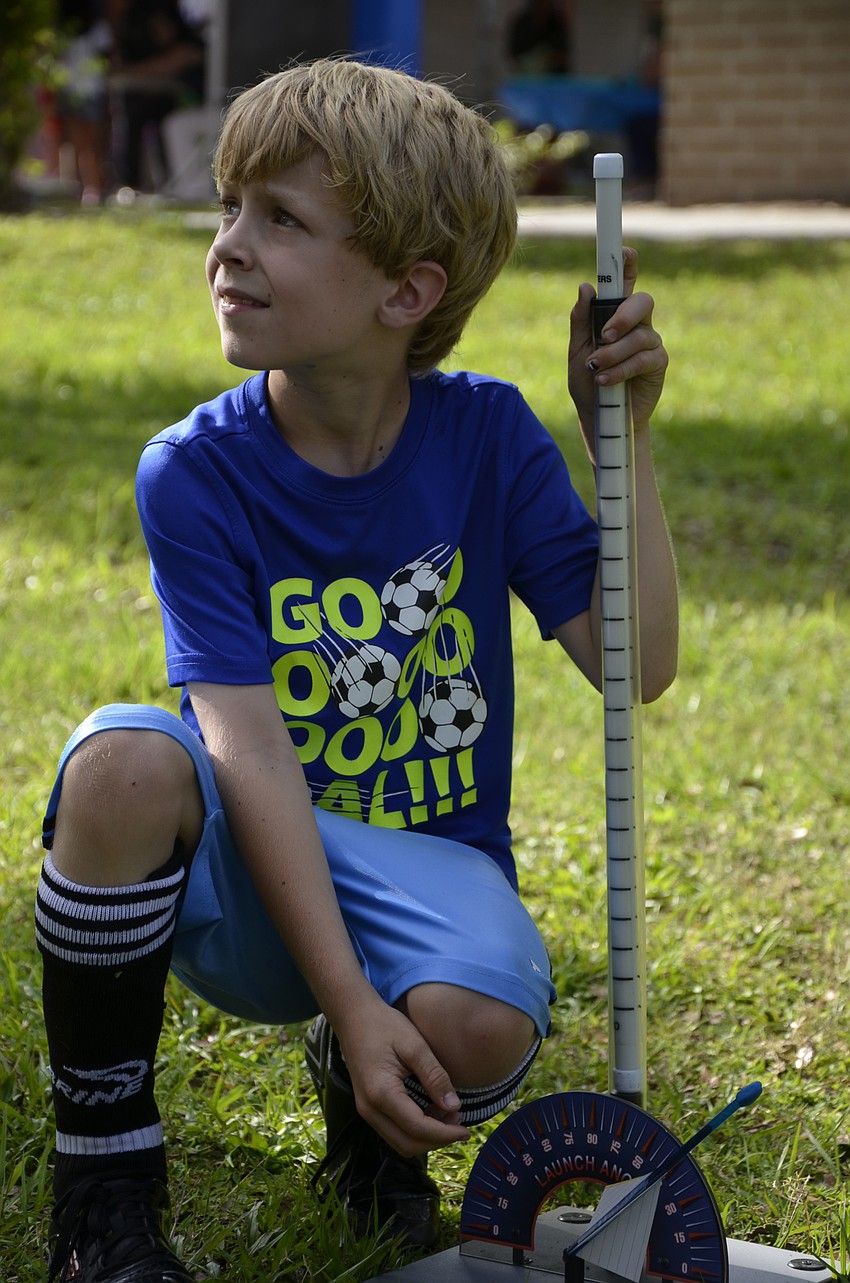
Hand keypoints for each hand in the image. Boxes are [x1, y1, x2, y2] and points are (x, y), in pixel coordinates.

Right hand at [335, 999, 470, 1156]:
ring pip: (400, 1142)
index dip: (445, 1134)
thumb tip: (454, 1107)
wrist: (353, 1017)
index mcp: (381, 1093)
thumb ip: (435, 1076)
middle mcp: (370, 1109)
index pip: (417, 1128)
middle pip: (407, 1144)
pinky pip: (393, 1131)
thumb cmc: (384, 1025)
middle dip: (437, 1139)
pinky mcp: (368, 1107)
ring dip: (426, 1137)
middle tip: (460, 1122)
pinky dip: (415, 1130)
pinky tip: (431, 1112)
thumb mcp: (414, 1045)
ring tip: (449, 1116)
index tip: (467, 1130)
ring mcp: (366, 1110)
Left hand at [568, 247, 667, 453]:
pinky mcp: (657, 364)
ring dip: (614, 353)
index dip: (628, 264)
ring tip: (596, 369)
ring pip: (639, 335)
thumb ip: (580, 322)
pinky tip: (605, 380)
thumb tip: (585, 287)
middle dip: (624, 315)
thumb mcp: (576, 352)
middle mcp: (637, 324)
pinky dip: (621, 369)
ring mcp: (650, 343)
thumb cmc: (588, 385)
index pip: (625, 284)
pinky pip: (643, 359)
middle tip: (605, 334)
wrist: (599, 421)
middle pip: (642, 301)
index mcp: (615, 316)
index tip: (626, 250)